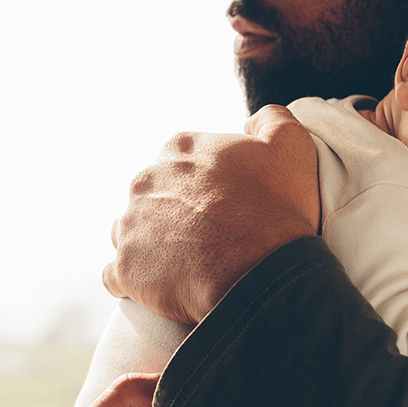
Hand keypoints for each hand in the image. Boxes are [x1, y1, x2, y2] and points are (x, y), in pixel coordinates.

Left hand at [101, 105, 320, 324]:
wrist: (260, 275)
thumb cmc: (276, 211)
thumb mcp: (290, 147)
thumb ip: (272, 121)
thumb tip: (255, 118)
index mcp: (178, 149)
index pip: (180, 162)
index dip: (203, 184)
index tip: (222, 204)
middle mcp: (145, 181)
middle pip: (152, 196)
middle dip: (171, 214)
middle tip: (205, 237)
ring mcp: (130, 226)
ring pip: (129, 232)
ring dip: (148, 244)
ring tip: (182, 264)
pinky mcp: (124, 270)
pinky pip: (116, 276)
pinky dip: (133, 282)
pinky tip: (158, 288)